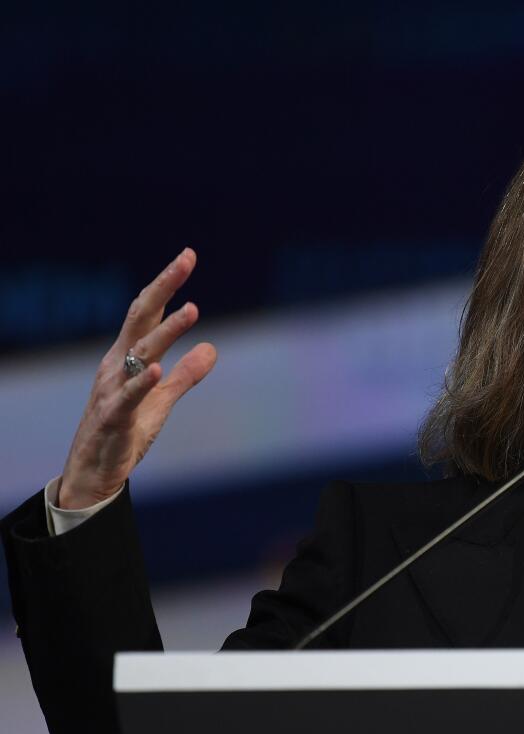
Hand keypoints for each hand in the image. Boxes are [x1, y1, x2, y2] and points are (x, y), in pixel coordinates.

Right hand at [58, 248, 217, 509]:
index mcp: (127, 356)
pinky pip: (127, 397)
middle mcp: (117, 364)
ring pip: (140, 352)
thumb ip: (186, 374)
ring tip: (193, 310)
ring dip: (166, 331)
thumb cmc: (125, 431)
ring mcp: (113, 389)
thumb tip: (212, 347)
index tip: (188, 255)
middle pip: (141, 317)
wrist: (94, 471)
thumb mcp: (162, 399)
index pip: (148, 311)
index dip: (167, 284)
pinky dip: (141, 382)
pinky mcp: (113, 417)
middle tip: (187, 260)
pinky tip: (156, 368)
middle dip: (164, 287)